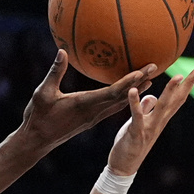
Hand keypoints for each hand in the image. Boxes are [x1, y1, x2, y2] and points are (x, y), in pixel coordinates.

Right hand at [19, 50, 154, 149]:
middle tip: (156, 67)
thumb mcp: (42, 93)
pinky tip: (128, 91)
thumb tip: (62, 51)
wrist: (36, 141)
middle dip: (141, 82)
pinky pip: (112, 107)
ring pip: (120, 103)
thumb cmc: (38, 117)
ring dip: (136, 90)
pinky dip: (124, 97)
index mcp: (84, 104)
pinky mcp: (91, 120)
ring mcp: (94, 117)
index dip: (130, 82)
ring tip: (150, 78)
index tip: (144, 70)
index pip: (113, 92)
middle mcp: (94, 112)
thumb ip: (55, 72)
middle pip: (123, 96)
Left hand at [107, 68, 193, 175]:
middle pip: (175, 101)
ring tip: (177, 77)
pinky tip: (132, 90)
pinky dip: (134, 103)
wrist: (123, 167)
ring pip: (162, 107)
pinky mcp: (136, 133)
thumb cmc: (130, 145)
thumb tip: (152, 96)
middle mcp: (158, 123)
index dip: (188, 85)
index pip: (177, 99)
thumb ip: (145, 110)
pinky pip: (136, 116)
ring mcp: (149, 128)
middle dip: (187, 84)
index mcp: (160, 119)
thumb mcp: (138, 124)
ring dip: (169, 92)